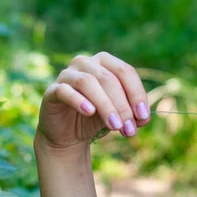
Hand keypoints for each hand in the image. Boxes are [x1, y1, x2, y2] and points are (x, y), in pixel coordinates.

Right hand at [35, 52, 150, 152]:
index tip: (143, 116)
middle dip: (122, 105)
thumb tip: (143, 118)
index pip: (125, 71)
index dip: (137, 93)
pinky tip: (90, 112)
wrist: (67, 134)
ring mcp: (67, 74)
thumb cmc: (96, 118)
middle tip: (129, 128)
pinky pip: (66, 91)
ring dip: (106, 105)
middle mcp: (85, 62)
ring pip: (88, 83)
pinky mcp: (53, 90)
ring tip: (115, 126)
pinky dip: (79, 101)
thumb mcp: (119, 116)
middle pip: (108, 78)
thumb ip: (133, 115)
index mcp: (105, 62)